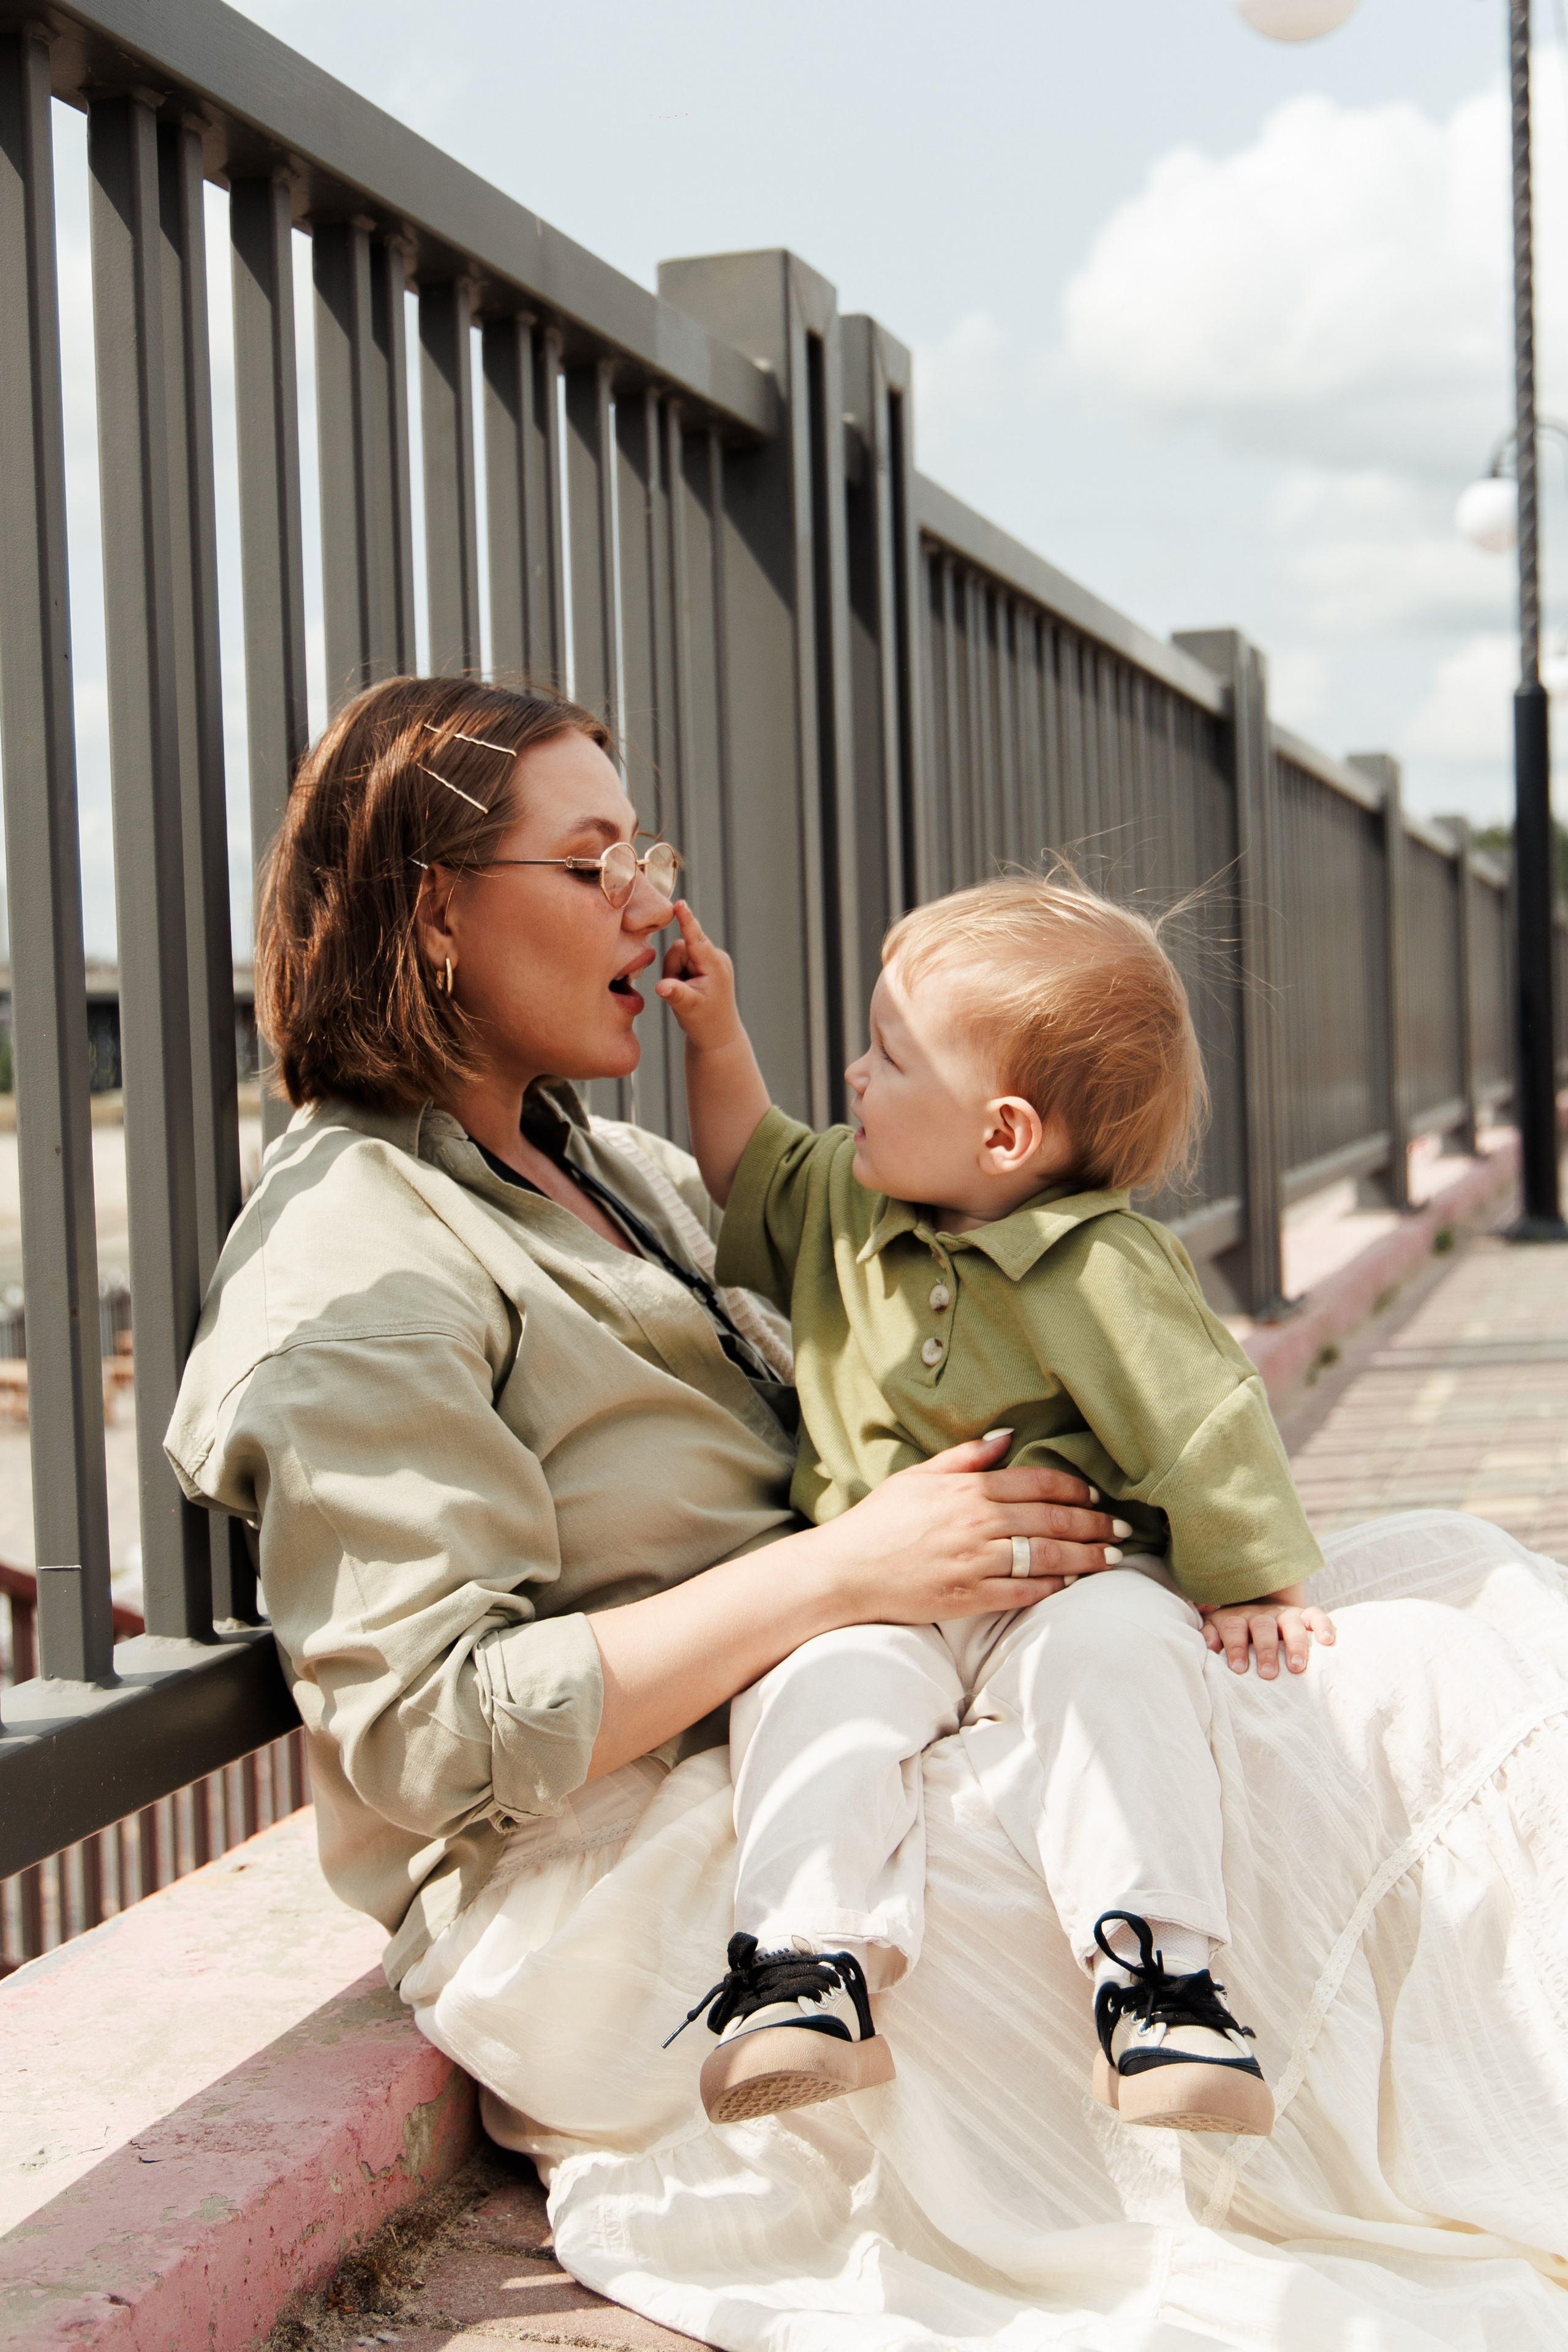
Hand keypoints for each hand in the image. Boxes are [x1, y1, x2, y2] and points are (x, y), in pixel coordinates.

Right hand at [656, 901, 743, 1051]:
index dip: (686, 921)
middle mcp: (715, 958)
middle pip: (679, 947)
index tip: (680, 904)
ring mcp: (711, 959)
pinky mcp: (705, 963)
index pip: (696, 939)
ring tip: (685, 991)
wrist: (717, 1035)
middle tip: (680, 991)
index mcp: (715, 965)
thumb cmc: (705, 1022)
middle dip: (672, 968)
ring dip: (674, 972)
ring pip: (677, 953)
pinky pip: (681, 959)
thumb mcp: (688, 1008)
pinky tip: (688, 988)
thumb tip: (662, 987)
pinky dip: (678, 974)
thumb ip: (675, 994)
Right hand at [804, 1429, 1129, 1626]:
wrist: (847, 1570)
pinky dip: (1052, 1587)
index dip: (1075, 1489)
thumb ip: (966, 1456)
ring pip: (1047, 1557)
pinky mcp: (971, 1597)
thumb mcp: (919, 1476)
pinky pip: (1024, 1592)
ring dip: (1085, 1557)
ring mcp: (977, 1562)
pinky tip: (1070, 1583)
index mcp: (970, 1490)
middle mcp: (979, 1524)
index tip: (1095, 1496)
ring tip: (1111, 1558)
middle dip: (1093, 1524)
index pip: (1039, 1483)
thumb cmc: (880, 1520)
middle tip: (1121, 1530)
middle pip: (1053, 1521)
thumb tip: (1007, 1435)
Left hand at [1199, 1585, 1334, 1679]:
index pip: (1234, 1628)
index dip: (1236, 1647)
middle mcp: (1261, 1614)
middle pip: (1263, 1627)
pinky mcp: (1304, 1614)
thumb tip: (1208, 1648)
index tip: (1239, 1668)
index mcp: (1237, 1618)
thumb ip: (1210, 1637)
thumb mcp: (1218, 1630)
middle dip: (1265, 1650)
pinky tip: (1327, 1641)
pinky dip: (1323, 1626)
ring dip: (1294, 1644)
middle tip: (1268, 1674)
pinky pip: (1316, 1615)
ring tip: (1296, 1668)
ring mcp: (1284, 1613)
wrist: (1258, 1604)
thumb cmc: (1237, 1631)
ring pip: (1291, 1623)